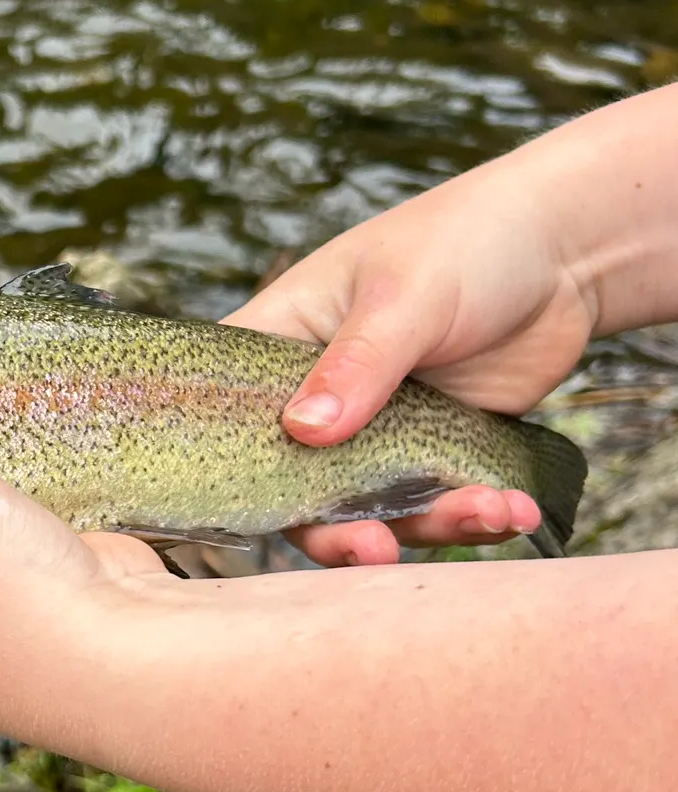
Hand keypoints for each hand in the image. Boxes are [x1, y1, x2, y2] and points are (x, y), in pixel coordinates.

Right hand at [224, 163, 594, 566]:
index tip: (263, 513)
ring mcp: (375, 430)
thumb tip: (302, 430)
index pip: (229, 415)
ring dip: (425, 523)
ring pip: (373, 505)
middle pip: (296, 486)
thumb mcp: (402, 297)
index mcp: (280, 345)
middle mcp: (315, 396)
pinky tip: (514, 508)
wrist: (563, 251)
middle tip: (374, 549)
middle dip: (335, 529)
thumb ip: (356, 365)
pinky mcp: (431, 451)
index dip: (231, 470)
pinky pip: (434, 502)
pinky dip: (471, 515)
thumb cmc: (461, 242)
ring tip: (488, 512)